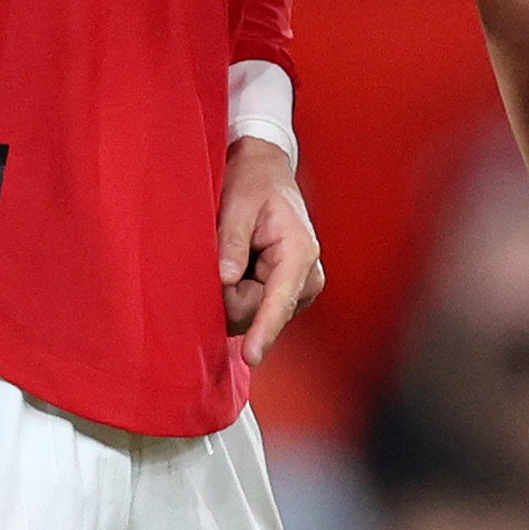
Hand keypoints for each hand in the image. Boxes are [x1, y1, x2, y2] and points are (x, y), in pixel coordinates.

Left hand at [219, 136, 325, 364]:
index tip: (252, 356)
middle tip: (223, 253)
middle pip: (257, 312)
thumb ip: (231, 240)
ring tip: (235, 252)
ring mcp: (296, 289)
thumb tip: (225, 279)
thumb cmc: (255, 183)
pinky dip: (237, 290)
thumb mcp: (237, 202)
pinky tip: (240, 264)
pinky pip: (252, 308)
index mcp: (299, 252)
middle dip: (230, 293)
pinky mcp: (284, 295)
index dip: (264, 330)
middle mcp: (305, 278)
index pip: (279, 301)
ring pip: (252, 314)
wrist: (267, 174)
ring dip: (232, 291)